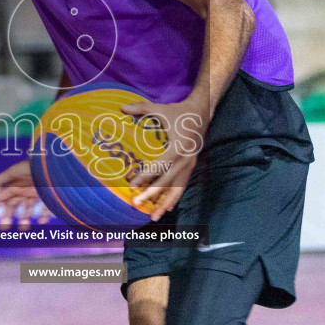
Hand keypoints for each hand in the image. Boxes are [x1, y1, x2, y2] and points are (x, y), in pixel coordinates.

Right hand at [0, 159, 48, 229]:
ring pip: (27, 209)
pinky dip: (43, 216)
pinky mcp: (46, 196)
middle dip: (7, 216)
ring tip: (23, 228)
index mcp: (13, 185)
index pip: (1, 198)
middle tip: (3, 227)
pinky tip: (41, 221)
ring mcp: (34, 194)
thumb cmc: (30, 166)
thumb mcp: (13, 172)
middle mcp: (23, 190)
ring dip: (24, 218)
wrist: (51, 164)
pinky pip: (44, 208)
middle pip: (12, 206)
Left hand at [121, 98, 207, 222]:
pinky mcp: (191, 166)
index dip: (145, 176)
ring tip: (154, 216)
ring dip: (165, 202)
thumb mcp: (161, 108)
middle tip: (137, 203)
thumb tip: (122, 108)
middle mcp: (185, 159)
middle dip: (152, 194)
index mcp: (178, 147)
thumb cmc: (179, 112)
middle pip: (167, 181)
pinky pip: (182, 185)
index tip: (132, 185)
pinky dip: (174, 197)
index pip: (159, 166)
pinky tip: (166, 207)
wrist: (203, 113)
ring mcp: (190, 164)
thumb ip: (142, 107)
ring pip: (178, 188)